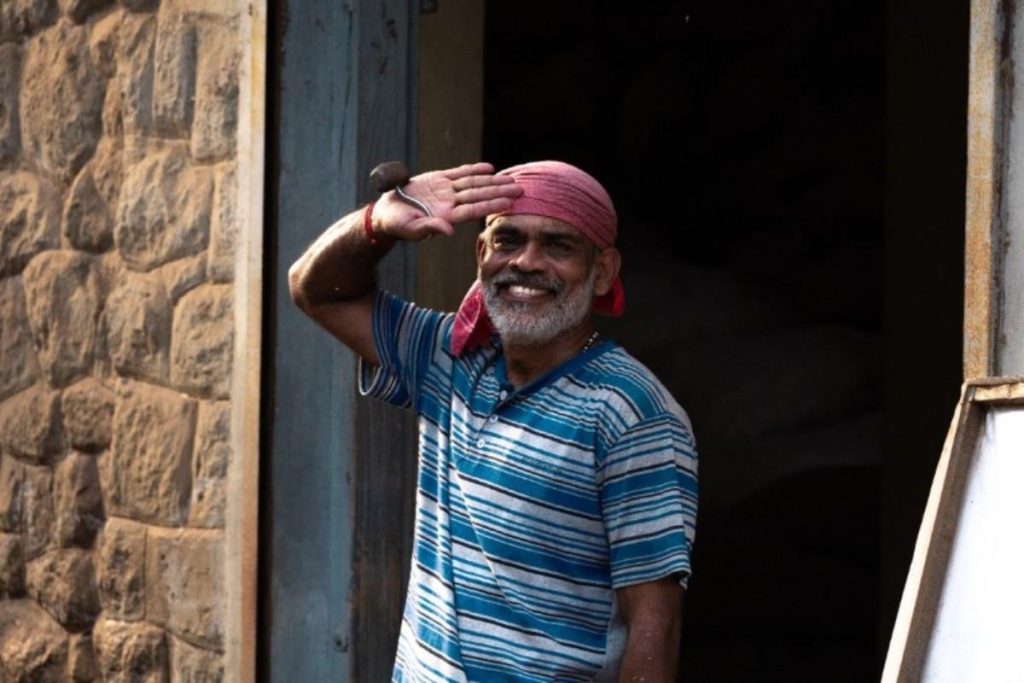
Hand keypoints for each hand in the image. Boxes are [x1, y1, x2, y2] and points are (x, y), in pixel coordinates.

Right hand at [372, 162, 522, 240]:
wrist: (387, 213)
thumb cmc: (397, 224)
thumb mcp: (410, 229)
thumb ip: (429, 229)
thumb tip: (448, 231)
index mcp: (446, 216)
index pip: (473, 209)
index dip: (491, 205)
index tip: (509, 203)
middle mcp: (450, 203)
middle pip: (479, 195)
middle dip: (500, 192)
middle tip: (521, 189)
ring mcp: (445, 191)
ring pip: (473, 184)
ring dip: (493, 181)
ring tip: (511, 179)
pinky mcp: (438, 180)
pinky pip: (459, 173)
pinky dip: (474, 170)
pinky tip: (490, 168)